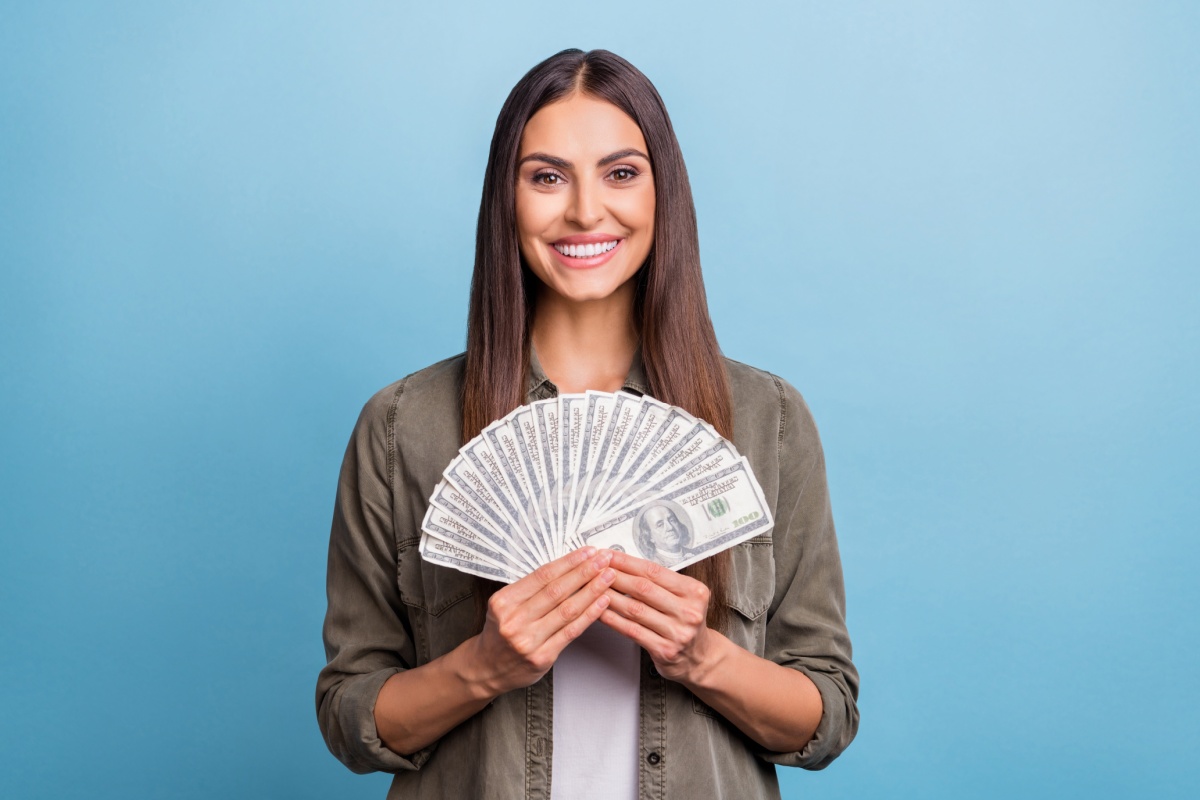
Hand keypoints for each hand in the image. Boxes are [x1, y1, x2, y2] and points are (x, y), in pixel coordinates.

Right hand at [468, 546, 615, 695]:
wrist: (486, 668)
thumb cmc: (500, 632)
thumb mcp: (504, 605)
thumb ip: (530, 590)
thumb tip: (567, 567)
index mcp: (504, 601)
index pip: (542, 576)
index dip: (568, 562)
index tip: (587, 552)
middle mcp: (514, 620)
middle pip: (556, 590)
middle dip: (584, 572)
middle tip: (603, 559)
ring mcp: (528, 640)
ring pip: (567, 610)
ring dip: (592, 591)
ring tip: (608, 577)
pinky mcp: (541, 657)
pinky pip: (571, 632)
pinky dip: (589, 615)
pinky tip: (602, 603)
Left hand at [599, 550, 716, 684]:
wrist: (699, 657)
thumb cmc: (686, 622)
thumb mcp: (685, 597)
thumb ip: (662, 582)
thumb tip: (624, 564)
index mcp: (694, 592)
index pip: (654, 571)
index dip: (627, 562)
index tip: (609, 555)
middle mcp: (689, 612)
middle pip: (643, 589)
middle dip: (615, 576)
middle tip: (595, 568)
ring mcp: (677, 633)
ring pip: (634, 609)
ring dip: (609, 596)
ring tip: (593, 587)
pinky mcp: (664, 650)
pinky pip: (632, 630)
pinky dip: (613, 619)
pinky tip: (600, 612)